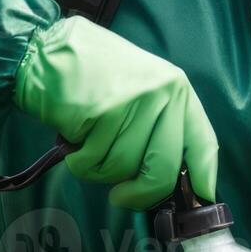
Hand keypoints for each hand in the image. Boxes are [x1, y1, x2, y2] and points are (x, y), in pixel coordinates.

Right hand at [14, 17, 218, 208]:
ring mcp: (135, 103)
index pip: (204, 144)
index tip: (196, 202)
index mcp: (178, 89)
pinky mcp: (104, 113)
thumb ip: (159, 126)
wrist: (46, 49)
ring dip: (100, 169)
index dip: (203, 179)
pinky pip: (94, 163)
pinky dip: (80, 161)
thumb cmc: (94, 73)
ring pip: (123, 170)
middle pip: (164, 170)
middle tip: (121, 196)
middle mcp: (163, 94)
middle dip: (141, 194)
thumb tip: (168, 180)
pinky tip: (75, 136)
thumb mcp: (142, 89)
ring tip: (89, 142)